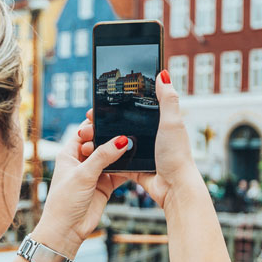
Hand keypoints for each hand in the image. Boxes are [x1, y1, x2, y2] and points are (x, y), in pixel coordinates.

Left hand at [31, 117, 131, 255]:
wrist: (67, 230)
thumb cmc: (64, 201)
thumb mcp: (83, 174)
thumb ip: (103, 156)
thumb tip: (121, 140)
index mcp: (69, 153)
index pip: (84, 132)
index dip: (96, 125)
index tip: (111, 118)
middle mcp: (82, 162)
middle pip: (101, 143)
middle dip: (113, 138)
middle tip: (127, 131)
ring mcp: (94, 174)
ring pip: (111, 158)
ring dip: (121, 153)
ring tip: (135, 145)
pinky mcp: (105, 186)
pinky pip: (119, 173)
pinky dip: (127, 169)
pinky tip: (137, 163)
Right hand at [78, 70, 200, 209]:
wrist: (173, 188)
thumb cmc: (176, 155)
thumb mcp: (172, 122)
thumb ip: (167, 99)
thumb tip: (163, 73)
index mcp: (158, 122)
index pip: (131, 108)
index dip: (113, 106)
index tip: (96, 106)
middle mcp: (148, 135)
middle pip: (118, 126)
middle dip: (99, 125)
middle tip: (86, 125)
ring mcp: (140, 152)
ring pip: (114, 144)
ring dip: (98, 142)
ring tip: (85, 141)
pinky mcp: (134, 167)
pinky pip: (115, 161)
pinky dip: (103, 159)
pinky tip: (91, 155)